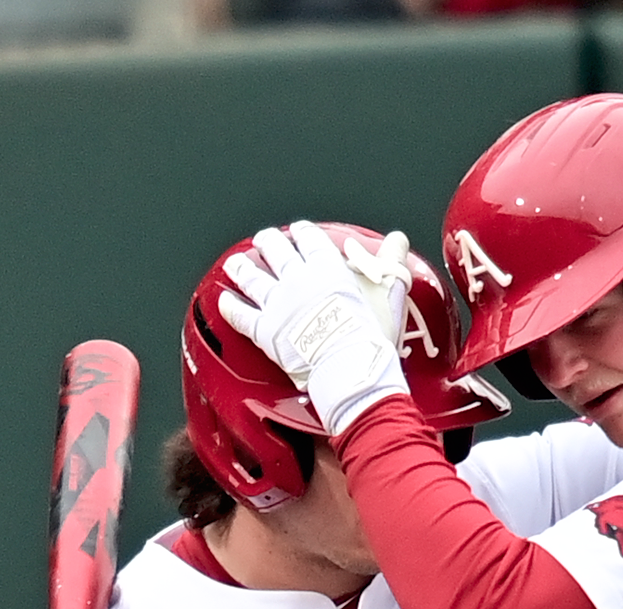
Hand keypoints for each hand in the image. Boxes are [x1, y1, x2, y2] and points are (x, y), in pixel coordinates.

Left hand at [217, 221, 410, 435]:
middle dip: (269, 242)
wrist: (349, 364)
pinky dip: (231, 308)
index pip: (310, 241)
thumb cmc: (373, 330)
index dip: (303, 233)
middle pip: (277, 253)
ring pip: (254, 279)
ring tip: (237, 263)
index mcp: (326, 266)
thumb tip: (398, 240)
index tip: (299, 230)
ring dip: (244, 269)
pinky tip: (224, 301)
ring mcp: (278, 304)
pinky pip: (242, 317)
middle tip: (265, 238)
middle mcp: (297, 280)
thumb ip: (392, 261)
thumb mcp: (391, 287)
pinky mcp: (265, 331)